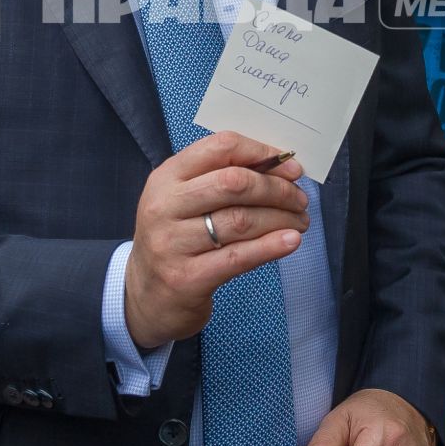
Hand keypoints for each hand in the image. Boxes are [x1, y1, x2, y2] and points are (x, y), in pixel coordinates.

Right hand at [123, 133, 306, 350]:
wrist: (144, 297)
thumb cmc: (175, 240)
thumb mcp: (184, 201)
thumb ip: (221, 180)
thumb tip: (281, 168)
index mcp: (167, 177)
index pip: (220, 148)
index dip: (262, 153)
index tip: (290, 167)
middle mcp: (165, 206)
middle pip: (234, 183)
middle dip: (277, 189)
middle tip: (300, 200)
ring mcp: (172, 243)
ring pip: (241, 220)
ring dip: (280, 219)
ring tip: (300, 222)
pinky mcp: (186, 278)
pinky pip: (238, 257)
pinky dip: (271, 246)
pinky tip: (291, 241)